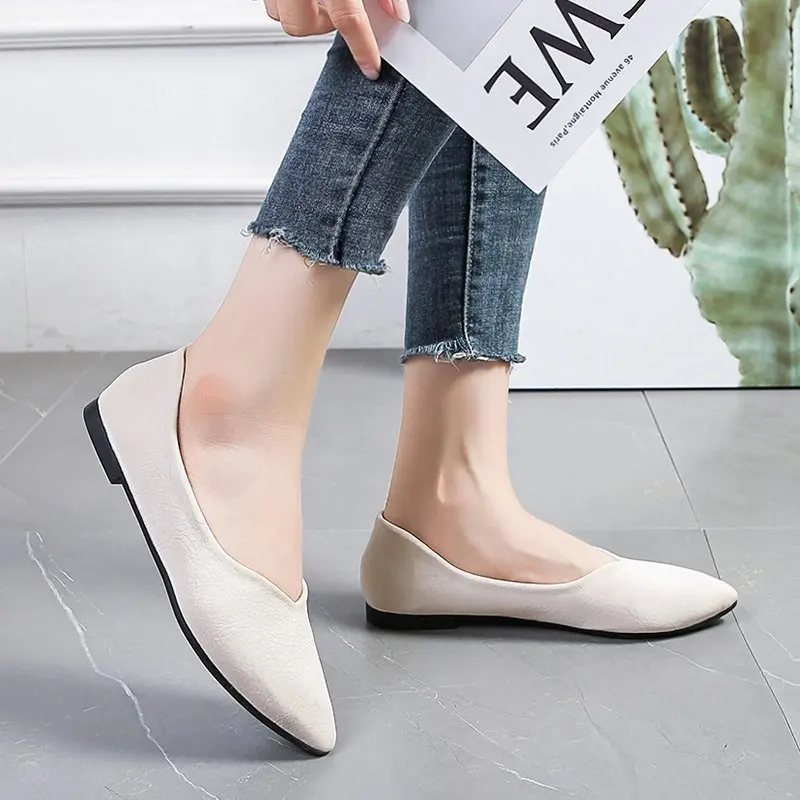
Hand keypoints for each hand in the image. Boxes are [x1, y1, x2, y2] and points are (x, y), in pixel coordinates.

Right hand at [264, 0, 409, 79]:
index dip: (364, 48)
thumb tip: (396, 13)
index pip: (349, 20)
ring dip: (304, 14)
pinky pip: (273, 1)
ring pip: (282, 15)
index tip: (373, 68)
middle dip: (321, 26)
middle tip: (337, 14)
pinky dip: (288, 1)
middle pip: (301, 27)